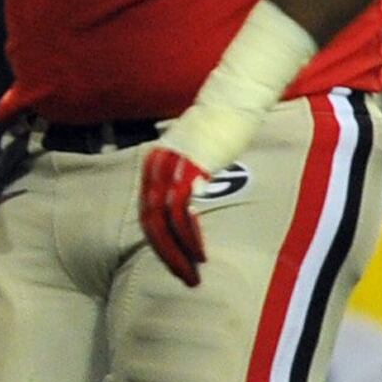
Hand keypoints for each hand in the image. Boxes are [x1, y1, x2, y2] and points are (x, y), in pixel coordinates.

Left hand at [137, 143, 217, 285]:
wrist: (232, 101)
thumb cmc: (219, 129)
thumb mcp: (196, 157)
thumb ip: (188, 178)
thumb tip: (191, 201)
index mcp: (154, 168)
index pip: (148, 216)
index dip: (161, 245)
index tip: (177, 265)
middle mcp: (155, 169)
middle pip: (150, 223)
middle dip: (167, 256)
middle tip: (185, 280)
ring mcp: (169, 169)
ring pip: (162, 223)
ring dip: (178, 253)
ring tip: (194, 274)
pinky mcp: (187, 169)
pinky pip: (180, 211)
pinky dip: (188, 236)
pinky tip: (201, 252)